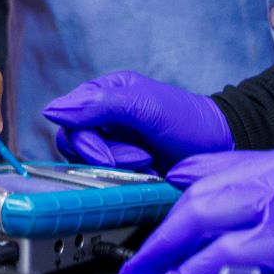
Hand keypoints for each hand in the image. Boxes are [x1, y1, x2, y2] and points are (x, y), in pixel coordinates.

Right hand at [40, 71, 231, 171]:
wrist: (221, 148)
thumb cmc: (188, 120)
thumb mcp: (143, 105)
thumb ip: (98, 104)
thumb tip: (52, 110)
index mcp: (104, 93)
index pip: (69, 119)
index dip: (85, 141)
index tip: (108, 155)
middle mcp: (104, 117)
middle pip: (74, 144)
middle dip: (104, 157)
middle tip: (138, 159)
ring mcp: (113, 143)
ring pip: (87, 164)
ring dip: (117, 169)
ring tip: (146, 163)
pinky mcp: (122, 167)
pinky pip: (104, 178)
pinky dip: (123, 179)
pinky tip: (144, 174)